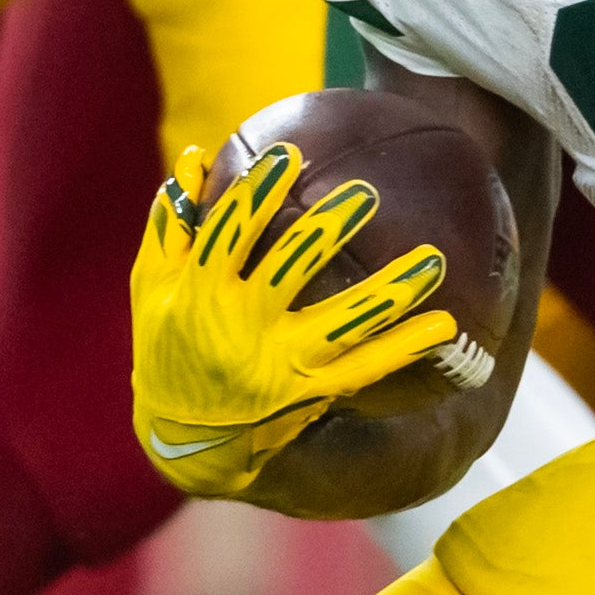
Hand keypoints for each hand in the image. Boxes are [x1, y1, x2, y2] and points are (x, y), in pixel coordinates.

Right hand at [130, 141, 462, 487]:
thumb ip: (170, 224)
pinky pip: (364, 369)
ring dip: (389, 292)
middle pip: (290, 270)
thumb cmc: (165, 344)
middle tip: (365, 193)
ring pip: (342, 323)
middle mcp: (242, 327)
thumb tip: (194, 158)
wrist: (181, 438)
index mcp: (200, 292)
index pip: (229, 234)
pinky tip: (445, 326)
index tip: (286, 156)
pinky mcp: (307, 392)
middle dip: (326, 230)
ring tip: (434, 261)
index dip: (254, 196)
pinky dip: (403, 348)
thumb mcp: (148, 285)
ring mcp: (277, 362)